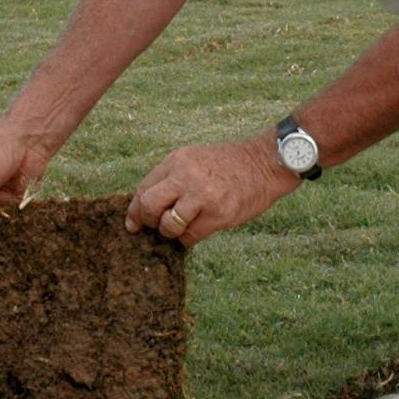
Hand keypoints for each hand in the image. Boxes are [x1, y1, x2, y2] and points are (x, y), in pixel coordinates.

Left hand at [124, 137, 298, 247]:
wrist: (265, 163)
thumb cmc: (229, 164)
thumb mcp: (194, 160)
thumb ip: (171, 179)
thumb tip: (147, 207)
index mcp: (176, 161)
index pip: (143, 189)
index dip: (134, 211)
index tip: (133, 224)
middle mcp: (185, 176)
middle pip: (148, 206)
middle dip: (147, 222)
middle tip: (155, 228)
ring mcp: (202, 196)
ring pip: (168, 225)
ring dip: (170, 233)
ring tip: (181, 228)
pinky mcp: (218, 214)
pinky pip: (191, 236)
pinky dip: (189, 238)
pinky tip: (199, 229)